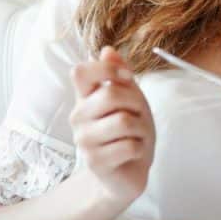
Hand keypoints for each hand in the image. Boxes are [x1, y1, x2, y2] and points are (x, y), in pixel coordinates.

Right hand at [69, 46, 155, 208]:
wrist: (130, 169)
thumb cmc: (131, 131)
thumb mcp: (131, 98)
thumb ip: (120, 75)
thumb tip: (107, 50)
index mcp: (85, 98)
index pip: (80, 72)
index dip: (107, 69)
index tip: (127, 78)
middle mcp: (78, 117)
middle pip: (111, 94)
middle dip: (137, 104)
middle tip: (138, 118)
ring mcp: (84, 141)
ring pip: (124, 121)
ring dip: (142, 129)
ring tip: (136, 137)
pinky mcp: (95, 162)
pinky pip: (129, 146)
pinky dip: (140, 148)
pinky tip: (132, 153)